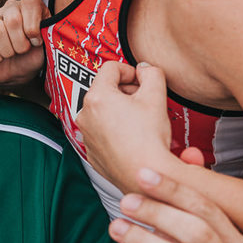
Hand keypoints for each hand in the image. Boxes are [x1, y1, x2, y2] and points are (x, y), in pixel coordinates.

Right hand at [0, 0, 48, 87]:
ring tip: (11, 54)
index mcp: (31, 6)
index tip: (36, 42)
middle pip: (13, 19)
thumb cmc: (32, 56)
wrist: (16, 72)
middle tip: (22, 51)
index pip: (30, 3)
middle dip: (20, 43)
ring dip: (7, 51)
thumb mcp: (47, 47)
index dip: (33, 26)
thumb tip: (43, 29)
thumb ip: (48, 35)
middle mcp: (11, 6)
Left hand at [78, 61, 175, 184]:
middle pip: (105, 89)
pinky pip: (102, 131)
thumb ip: (152, 73)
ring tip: (140, 120)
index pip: (111, 68)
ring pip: (103, 111)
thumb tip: (145, 69)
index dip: (130, 70)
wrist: (145, 175)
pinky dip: (115, 129)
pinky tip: (132, 137)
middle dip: (126, 91)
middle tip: (145, 100)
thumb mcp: (156, 96)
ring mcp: (87, 135)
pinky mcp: (92, 151)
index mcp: (97, 97)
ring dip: (120, 110)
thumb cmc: (148, 139)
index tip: (142, 81)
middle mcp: (85, 115)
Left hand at [106, 169, 242, 242]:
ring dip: (141, 240)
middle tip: (124, 201)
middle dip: (157, 213)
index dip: (174, 189)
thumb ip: (187, 197)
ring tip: (113, 226)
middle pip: (196, 234)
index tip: (140, 174)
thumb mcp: (182, 233)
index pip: (208, 211)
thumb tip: (191, 152)